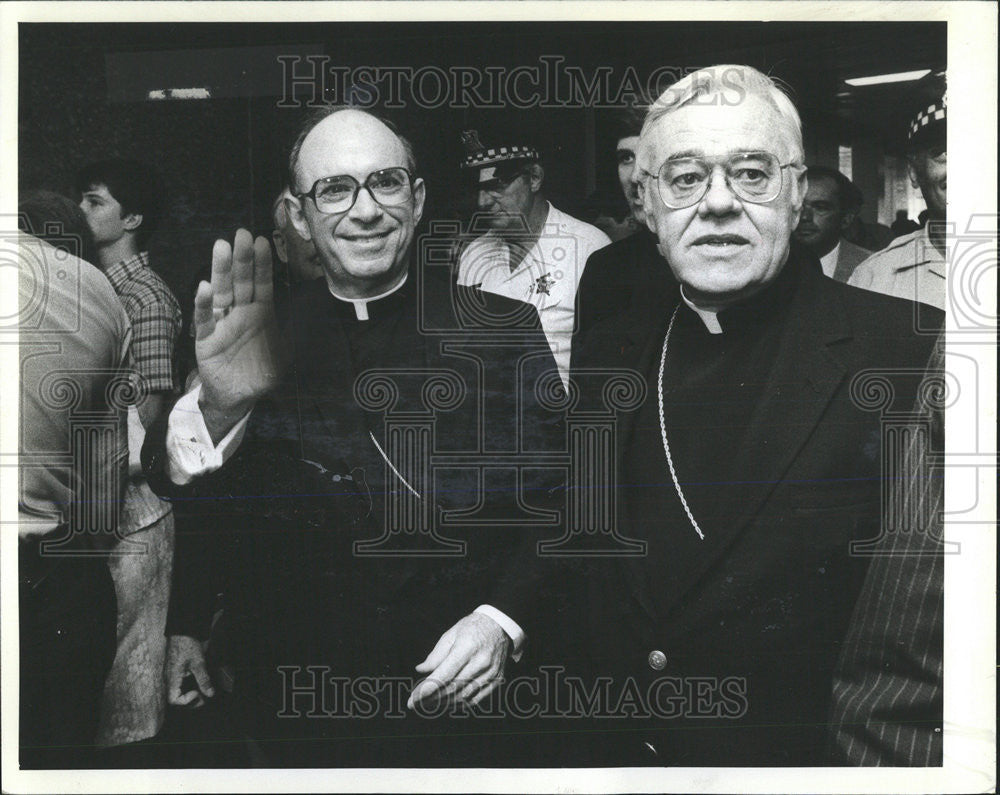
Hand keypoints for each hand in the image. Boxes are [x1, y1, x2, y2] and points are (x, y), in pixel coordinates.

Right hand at [165, 634, 214, 707]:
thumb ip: (203, 680)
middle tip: (204, 696)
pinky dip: (187, 689)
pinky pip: (177, 686)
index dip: (186, 701)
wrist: (182, 632)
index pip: (174, 700)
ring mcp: (170, 676)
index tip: (197, 693)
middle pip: (175, 699)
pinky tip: (197, 685)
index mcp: (171, 678)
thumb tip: (210, 694)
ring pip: (177, 693)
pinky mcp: (173, 673)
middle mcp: (168, 680)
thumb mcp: (198, 663)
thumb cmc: (188, 646)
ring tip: (202, 692)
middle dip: (190, 701)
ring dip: (189, 696)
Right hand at [195, 229, 283, 441]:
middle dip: (242, 259)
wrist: (238, 396)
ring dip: (221, 271)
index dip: (262, 264)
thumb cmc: (261, 371)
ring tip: (221, 247)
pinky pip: (205, 319)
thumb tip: (315, 313)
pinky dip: (204, 304)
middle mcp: (241, 312)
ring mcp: (223, 323)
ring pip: (221, 293)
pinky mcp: (207, 339)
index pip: (262, 283)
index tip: (262, 241)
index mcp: (261, 313)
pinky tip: (204, 288)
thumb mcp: (285, 353)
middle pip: (241, 281)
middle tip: (242, 234)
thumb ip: (297, 332)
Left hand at [407, 613, 510, 709]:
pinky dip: (460, 704)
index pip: (444, 675)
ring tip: (429, 704)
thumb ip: (436, 654)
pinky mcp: (496, 681)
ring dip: (443, 704)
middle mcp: (481, 662)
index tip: (413, 700)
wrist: (501, 626)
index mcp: (467, 647)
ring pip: (463, 697)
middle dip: (431, 699)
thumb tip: (421, 670)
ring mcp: (490, 673)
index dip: (427, 690)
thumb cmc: (473, 628)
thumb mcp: (451, 634)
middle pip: (452, 688)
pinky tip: (448, 703)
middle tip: (416, 704)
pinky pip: (476, 700)